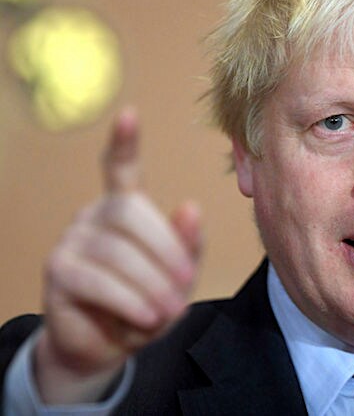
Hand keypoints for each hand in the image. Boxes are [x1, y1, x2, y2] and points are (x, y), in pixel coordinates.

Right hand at [34, 108, 201, 403]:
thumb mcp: (178, 277)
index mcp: (125, 209)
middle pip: (131, 213)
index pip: (120, 167)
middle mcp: (95, 215)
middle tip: (184, 286)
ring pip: (117, 251)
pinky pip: (97, 280)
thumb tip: (189, 205)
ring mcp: (73, 240)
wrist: (109, 345)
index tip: (130, 113)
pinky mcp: (58, 271)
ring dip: (151, 285)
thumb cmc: (149, 302)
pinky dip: (128, 300)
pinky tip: (145, 317)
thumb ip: (187, 245)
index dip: (125, 142)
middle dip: (165, 252)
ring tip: (168, 310)